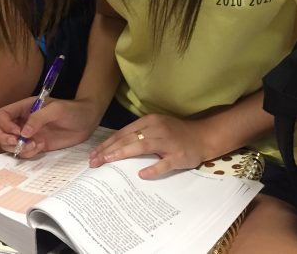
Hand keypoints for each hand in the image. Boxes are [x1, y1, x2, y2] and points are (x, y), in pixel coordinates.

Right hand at [0, 97, 101, 157]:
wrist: (87, 121)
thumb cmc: (73, 110)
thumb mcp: (57, 109)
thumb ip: (39, 118)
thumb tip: (23, 132)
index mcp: (25, 107)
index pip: (2, 114)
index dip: (4, 125)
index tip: (17, 132)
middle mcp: (23, 120)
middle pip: (0, 131)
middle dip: (5, 139)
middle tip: (19, 143)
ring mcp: (29, 134)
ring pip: (9, 144)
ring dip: (17, 149)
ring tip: (34, 146)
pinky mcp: (36, 144)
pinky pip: (23, 152)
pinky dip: (28, 153)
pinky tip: (41, 147)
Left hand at [89, 114, 208, 178]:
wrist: (203, 136)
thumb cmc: (176, 133)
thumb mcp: (156, 128)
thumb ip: (138, 135)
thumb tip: (114, 148)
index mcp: (149, 121)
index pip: (123, 132)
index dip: (107, 143)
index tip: (93, 154)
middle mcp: (157, 129)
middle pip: (129, 138)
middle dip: (109, 150)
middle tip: (94, 161)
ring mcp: (168, 142)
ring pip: (143, 146)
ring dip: (124, 153)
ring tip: (109, 161)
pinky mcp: (178, 155)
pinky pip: (164, 163)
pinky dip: (153, 169)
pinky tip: (142, 175)